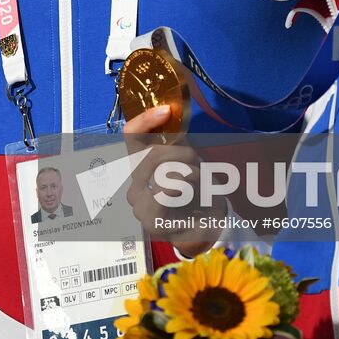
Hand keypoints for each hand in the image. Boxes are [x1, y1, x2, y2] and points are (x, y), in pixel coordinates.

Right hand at [123, 105, 211, 256]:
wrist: (208, 227)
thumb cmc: (198, 191)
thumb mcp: (188, 160)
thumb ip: (175, 140)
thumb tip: (168, 110)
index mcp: (138, 168)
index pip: (131, 135)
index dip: (145, 120)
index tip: (166, 111)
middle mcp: (133, 187)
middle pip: (152, 154)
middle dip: (182, 155)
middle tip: (199, 165)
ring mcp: (138, 206)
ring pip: (163, 171)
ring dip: (190, 172)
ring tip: (201, 183)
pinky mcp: (151, 220)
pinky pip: (168, 189)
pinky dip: (188, 184)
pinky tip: (197, 191)